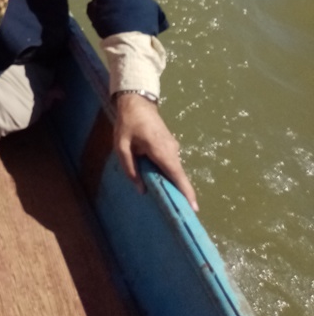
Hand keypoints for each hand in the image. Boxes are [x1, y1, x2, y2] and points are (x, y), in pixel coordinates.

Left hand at [113, 93, 198, 210]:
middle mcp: (171, 149)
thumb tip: (141, 189)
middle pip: (179, 175)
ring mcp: (173, 147)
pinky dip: (171, 175)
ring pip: (176, 170)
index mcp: (159, 149)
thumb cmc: (127, 123)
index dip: (185, 191)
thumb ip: (129, 167)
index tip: (194, 208)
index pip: (176, 173)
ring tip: (173, 203)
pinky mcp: (171, 146)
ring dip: (176, 184)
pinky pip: (172, 164)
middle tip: (183, 213)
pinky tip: (164, 185)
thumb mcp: (121, 145)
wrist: (137, 102)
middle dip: (182, 193)